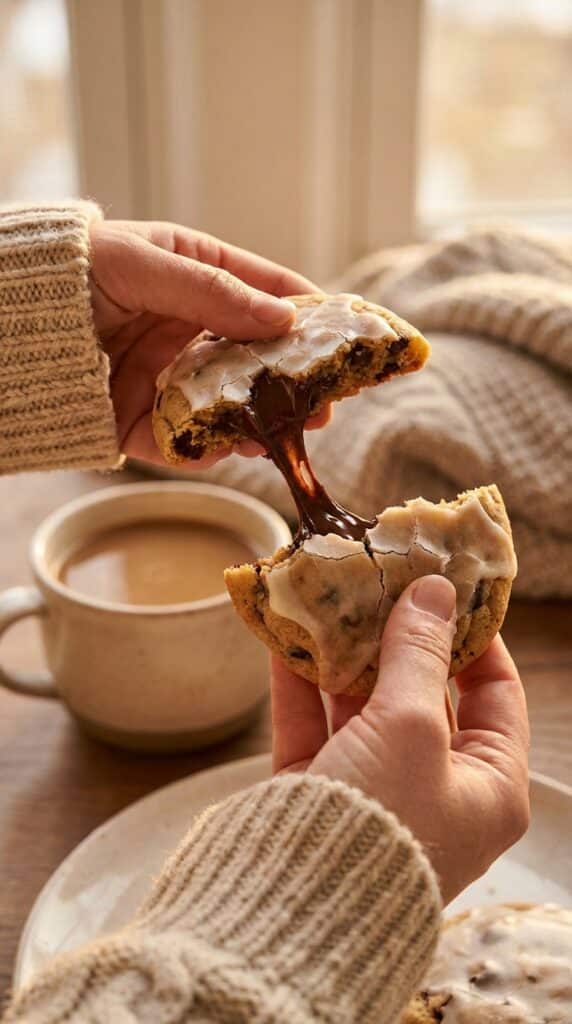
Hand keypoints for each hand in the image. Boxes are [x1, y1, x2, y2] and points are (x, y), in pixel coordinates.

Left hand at [89, 220, 330, 466]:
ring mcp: (164, 377)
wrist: (4, 322)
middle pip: (254, 358)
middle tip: (323, 406)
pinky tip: (224, 451)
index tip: (344, 336)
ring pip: (225, 406)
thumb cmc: (73, 271)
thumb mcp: (145, 265)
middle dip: (291, 383)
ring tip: (281, 435)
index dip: (306, 313)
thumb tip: (283, 318)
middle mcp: (185, 330)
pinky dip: (202, 450)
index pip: (263, 291)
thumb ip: (213, 293)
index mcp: (193, 277)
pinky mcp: (138, 419)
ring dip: (256, 423)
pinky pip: (179, 441)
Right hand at [272, 575, 529, 903]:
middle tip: (382, 581)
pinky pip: (314, 726)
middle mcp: (435, 788)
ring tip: (329, 599)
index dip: (474, 635)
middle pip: (423, 693)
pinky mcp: (318, 792)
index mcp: (487, 786)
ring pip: (363, 705)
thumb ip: (418, 655)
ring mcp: (373, 790)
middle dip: (398, 636)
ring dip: (345, 654)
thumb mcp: (411, 728)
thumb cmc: (380, 823)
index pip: (495, 694)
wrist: (290, 909)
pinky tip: (286, 638)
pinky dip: (301, 684)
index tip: (447, 585)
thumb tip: (435, 592)